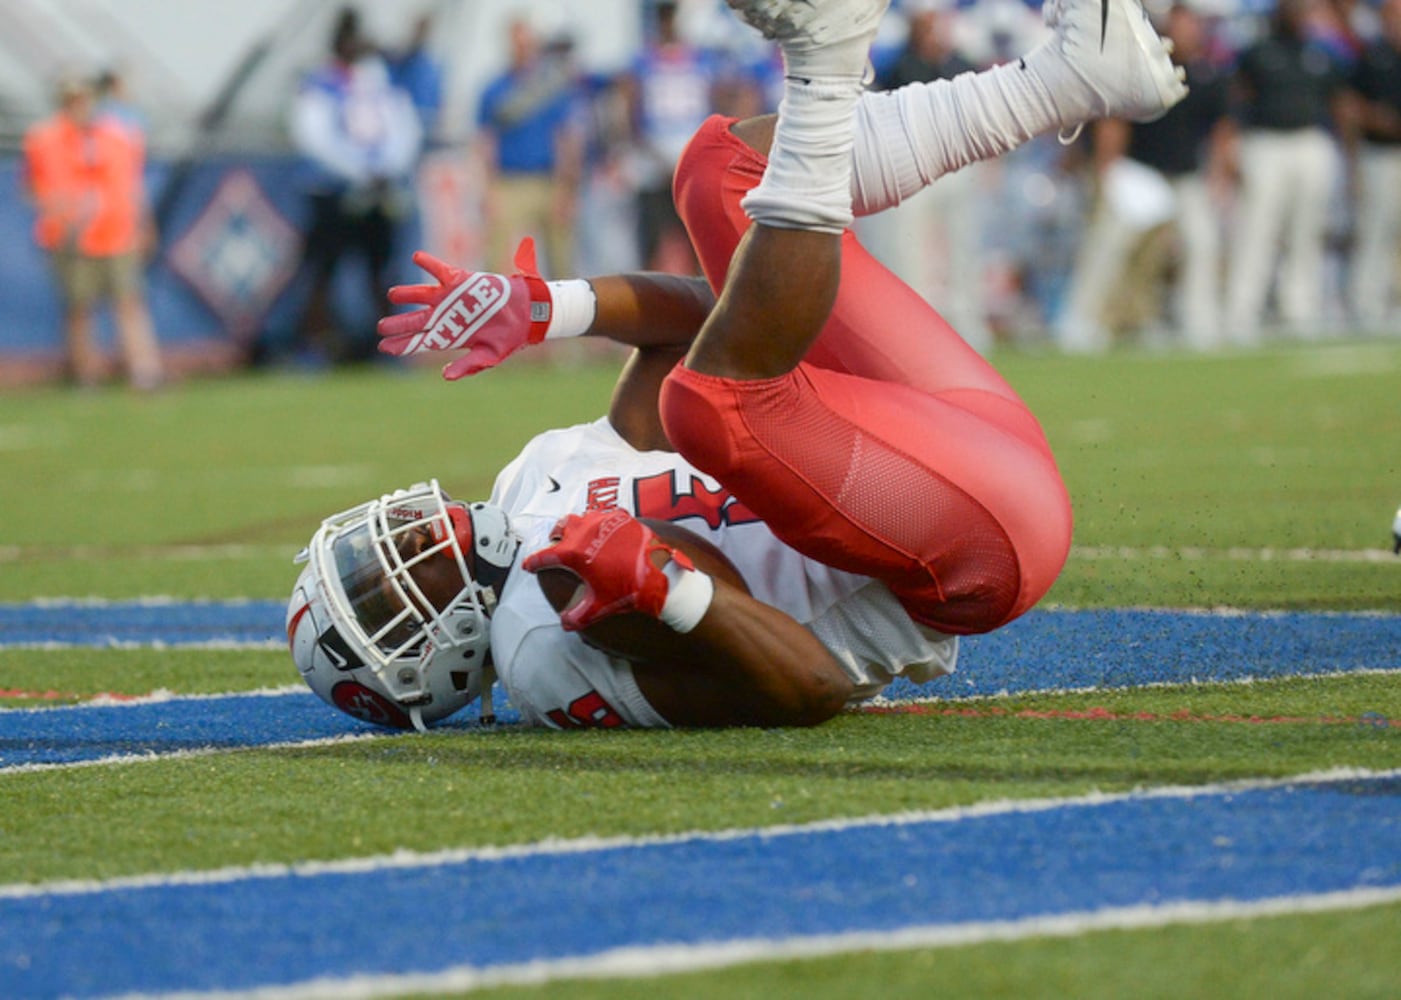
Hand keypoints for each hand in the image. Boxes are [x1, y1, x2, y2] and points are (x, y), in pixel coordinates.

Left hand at [377, 237, 551, 379]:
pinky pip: (440, 271)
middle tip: (380, 327)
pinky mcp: (461, 281)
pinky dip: (428, 263)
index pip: (421, 341)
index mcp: (450, 336)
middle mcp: (446, 316)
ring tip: (392, 294)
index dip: (402, 344)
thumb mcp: (488, 357)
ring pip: (422, 295)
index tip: (385, 348)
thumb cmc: (507, 338)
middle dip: (397, 324)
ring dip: (406, 294)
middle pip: (416, 320)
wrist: (525, 315)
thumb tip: (445, 376)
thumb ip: (467, 366)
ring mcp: (451, 298)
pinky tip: (416, 257)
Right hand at [521, 509, 697, 631]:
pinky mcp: (621, 518)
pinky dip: (599, 523)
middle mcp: (585, 532)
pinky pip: (604, 515)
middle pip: (561, 527)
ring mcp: (603, 521)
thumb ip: (578, 616)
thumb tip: (565, 623)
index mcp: (573, 552)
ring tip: (578, 536)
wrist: (658, 574)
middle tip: (554, 543)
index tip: (529, 566)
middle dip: (555, 535)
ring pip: (581, 517)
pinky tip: (604, 532)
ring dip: (576, 526)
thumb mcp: (599, 606)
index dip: (534, 562)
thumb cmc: (628, 588)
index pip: (545, 556)